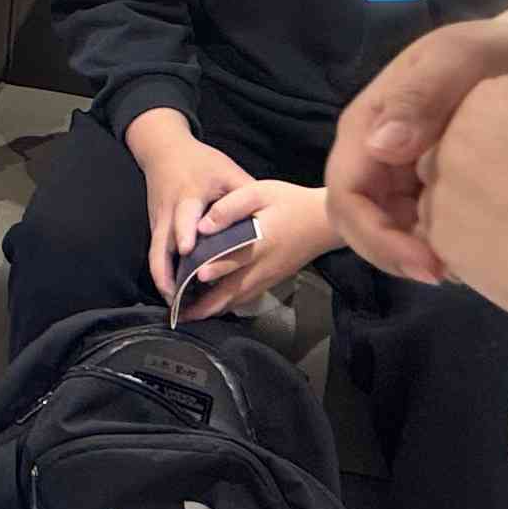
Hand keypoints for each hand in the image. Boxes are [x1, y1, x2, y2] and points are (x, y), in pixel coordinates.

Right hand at [127, 116, 254, 301]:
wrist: (164, 151)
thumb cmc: (202, 162)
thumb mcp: (227, 171)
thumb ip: (245, 194)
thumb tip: (266, 220)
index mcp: (188, 195)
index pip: (183, 215)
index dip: (184, 231)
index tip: (187, 249)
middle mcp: (168, 213)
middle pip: (160, 246)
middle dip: (166, 273)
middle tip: (176, 299)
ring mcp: (158, 223)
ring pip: (155, 257)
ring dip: (163, 282)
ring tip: (177, 308)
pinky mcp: (156, 230)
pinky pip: (158, 256)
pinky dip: (165, 276)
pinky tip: (177, 295)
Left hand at [176, 179, 338, 319]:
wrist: (325, 222)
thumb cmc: (291, 203)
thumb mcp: (260, 193)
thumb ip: (230, 208)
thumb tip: (203, 225)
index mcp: (259, 243)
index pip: (233, 259)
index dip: (215, 268)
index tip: (196, 276)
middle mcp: (262, 266)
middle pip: (231, 292)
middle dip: (206, 305)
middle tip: (182, 314)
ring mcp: (268, 277)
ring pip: (238, 299)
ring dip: (215, 309)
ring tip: (192, 315)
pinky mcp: (273, 280)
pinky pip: (247, 297)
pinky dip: (229, 304)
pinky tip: (216, 306)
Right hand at [324, 0, 507, 278]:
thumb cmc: (499, 53)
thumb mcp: (460, 58)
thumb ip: (420, 94)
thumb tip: (380, 145)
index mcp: (367, 123)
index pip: (346, 194)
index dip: (377, 238)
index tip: (430, 263)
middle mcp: (373, 151)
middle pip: (357, 221)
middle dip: (393, 255)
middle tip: (448, 274)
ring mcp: (398, 170)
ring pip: (384, 229)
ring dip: (413, 255)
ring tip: (465, 266)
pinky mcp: (425, 184)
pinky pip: (413, 226)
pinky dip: (435, 246)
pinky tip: (473, 252)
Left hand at [416, 78, 507, 324]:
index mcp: (492, 95)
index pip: (496, 100)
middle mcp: (452, 139)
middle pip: (464, 141)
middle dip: (491, 157)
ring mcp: (441, 193)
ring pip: (451, 189)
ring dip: (477, 198)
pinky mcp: (442, 244)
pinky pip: (452, 234)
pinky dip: (476, 238)